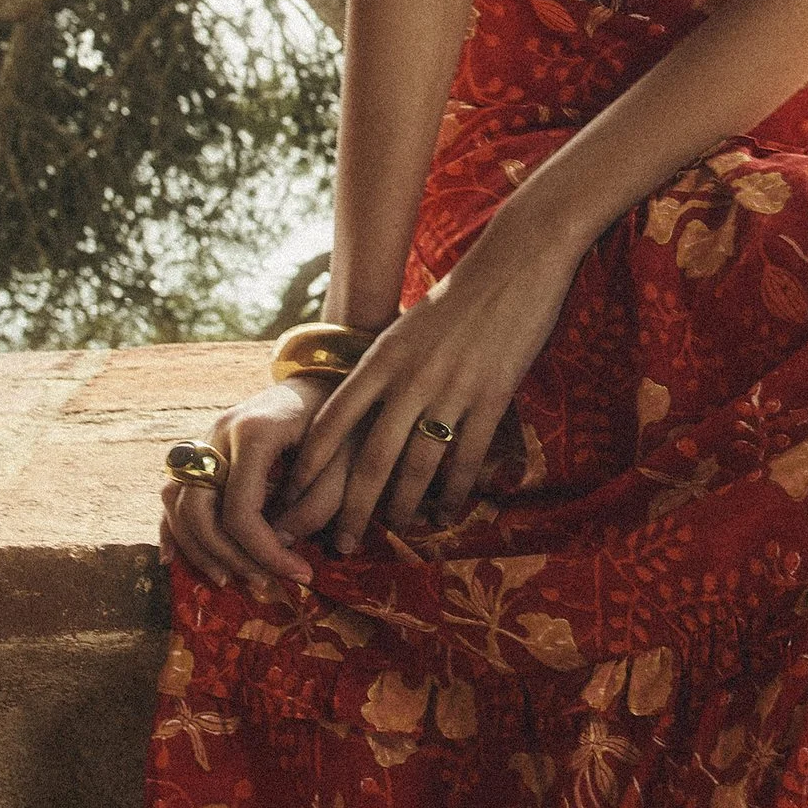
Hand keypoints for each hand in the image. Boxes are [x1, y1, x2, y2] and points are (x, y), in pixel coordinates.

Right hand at [159, 374, 328, 592]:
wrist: (325, 381)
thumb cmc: (341, 421)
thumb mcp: (345, 461)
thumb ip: (318, 504)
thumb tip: (280, 541)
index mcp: (254, 431)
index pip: (241, 509)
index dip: (266, 551)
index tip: (300, 574)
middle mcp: (219, 433)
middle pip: (200, 509)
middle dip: (230, 555)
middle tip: (266, 583)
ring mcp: (205, 440)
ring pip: (177, 502)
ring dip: (198, 548)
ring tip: (230, 579)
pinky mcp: (202, 451)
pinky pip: (173, 493)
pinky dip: (171, 528)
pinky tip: (174, 559)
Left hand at [269, 218, 582, 557]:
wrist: (513, 264)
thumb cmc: (457, 297)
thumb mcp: (405, 329)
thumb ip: (382, 368)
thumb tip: (357, 409)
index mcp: (381, 358)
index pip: (333, 420)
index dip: (311, 464)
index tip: (294, 496)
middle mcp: (409, 378)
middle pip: (370, 458)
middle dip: (351, 508)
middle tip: (340, 544)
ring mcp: (451, 389)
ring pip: (417, 467)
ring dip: (403, 507)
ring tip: (397, 532)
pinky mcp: (492, 397)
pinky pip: (466, 458)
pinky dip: (454, 493)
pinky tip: (446, 513)